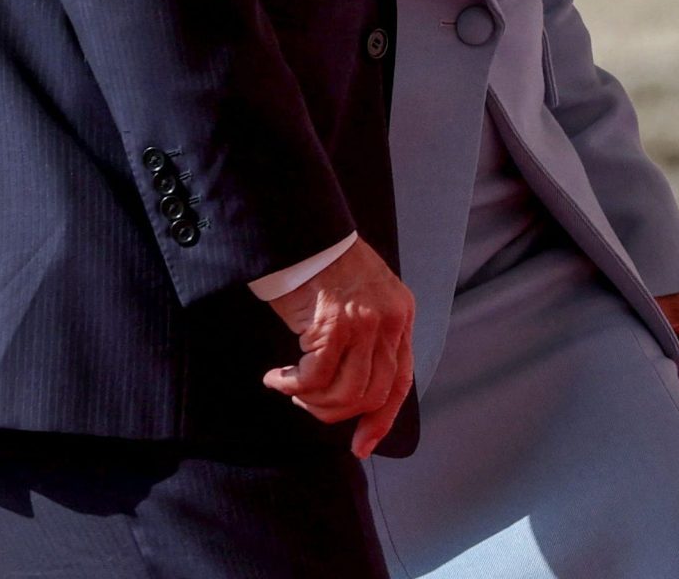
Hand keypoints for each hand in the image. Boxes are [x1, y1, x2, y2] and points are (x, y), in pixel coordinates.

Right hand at [263, 235, 414, 457]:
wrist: (305, 233)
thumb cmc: (326, 265)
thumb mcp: (364, 297)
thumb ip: (369, 336)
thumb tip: (353, 387)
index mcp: (401, 316)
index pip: (401, 381)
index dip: (382, 420)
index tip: (362, 445)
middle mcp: (391, 322)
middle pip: (372, 395)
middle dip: (336, 412)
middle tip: (308, 404)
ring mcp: (365, 324)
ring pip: (346, 394)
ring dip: (313, 402)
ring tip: (291, 388)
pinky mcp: (334, 325)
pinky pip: (314, 378)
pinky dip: (292, 386)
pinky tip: (277, 378)